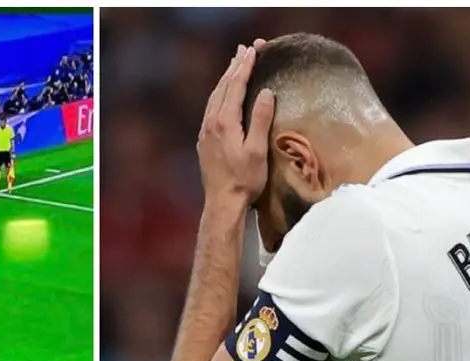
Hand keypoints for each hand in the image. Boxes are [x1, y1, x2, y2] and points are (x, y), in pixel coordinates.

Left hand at [197, 45, 275, 209]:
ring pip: (215, 97)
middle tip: (246, 49)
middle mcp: (211, 123)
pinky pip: (211, 108)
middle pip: (223, 87)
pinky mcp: (204, 141)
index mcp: (224, 122)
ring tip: (235, 64)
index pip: (236, 86)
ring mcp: (205, 132)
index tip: (254, 49)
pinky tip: (224, 94)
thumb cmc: (244, 180)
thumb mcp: (257, 150)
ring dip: (226, 78)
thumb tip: (265, 92)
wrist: (222, 203)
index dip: (245, 66)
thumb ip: (260, 119)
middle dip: (235, 66)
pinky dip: (220, 94)